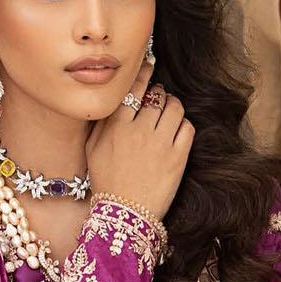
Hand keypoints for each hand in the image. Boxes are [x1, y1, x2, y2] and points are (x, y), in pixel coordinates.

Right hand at [86, 59, 193, 220]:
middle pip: (157, 95)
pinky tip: (177, 132)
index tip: (148, 66)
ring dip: (173, 107)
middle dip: (159, 94)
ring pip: (175, 108)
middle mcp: (139, 131)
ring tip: (168, 115)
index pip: (133, 88)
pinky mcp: (178, 158)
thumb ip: (102, 122)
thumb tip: (111, 98)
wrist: (124, 214)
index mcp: (116, 126)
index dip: (143, 73)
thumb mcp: (92, 149)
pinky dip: (184, 126)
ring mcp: (161, 144)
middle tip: (157, 101)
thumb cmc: (106, 182)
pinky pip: (188, 128)